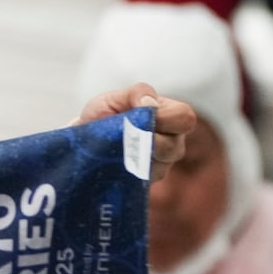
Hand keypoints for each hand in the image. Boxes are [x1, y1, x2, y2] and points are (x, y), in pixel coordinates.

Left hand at [75, 81, 195, 180]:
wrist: (87, 138)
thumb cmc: (106, 114)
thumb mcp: (116, 98)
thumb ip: (137, 93)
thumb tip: (149, 103)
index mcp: (171, 116)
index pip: (185, 118)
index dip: (165, 118)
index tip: (142, 116)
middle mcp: (173, 142)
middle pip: (174, 147)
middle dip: (147, 141)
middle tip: (126, 135)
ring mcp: (162, 164)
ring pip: (158, 166)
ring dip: (134, 156)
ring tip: (118, 146)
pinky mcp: (147, 180)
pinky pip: (143, 179)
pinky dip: (127, 168)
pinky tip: (116, 160)